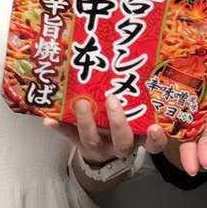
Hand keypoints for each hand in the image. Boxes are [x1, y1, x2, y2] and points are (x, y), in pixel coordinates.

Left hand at [44, 96, 168, 165]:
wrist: (104, 148)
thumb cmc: (124, 121)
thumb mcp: (137, 112)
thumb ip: (141, 93)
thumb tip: (141, 60)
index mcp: (138, 136)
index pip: (153, 143)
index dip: (156, 138)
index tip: (155, 127)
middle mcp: (119, 144)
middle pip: (122, 141)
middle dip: (117, 123)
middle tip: (112, 100)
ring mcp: (99, 145)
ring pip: (93, 140)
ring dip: (86, 122)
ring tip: (81, 104)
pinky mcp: (80, 143)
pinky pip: (69, 136)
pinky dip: (60, 127)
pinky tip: (50, 119)